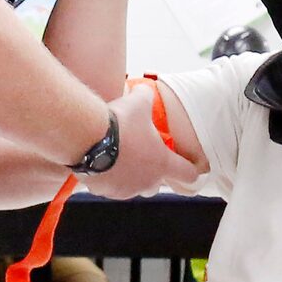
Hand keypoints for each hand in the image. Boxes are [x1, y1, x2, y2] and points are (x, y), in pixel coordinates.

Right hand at [80, 97, 199, 200]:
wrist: (89, 138)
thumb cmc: (120, 123)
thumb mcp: (138, 102)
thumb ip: (145, 96)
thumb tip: (143, 90)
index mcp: (162, 163)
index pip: (188, 174)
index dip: (191, 171)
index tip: (191, 170)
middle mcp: (146, 181)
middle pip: (155, 185)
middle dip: (150, 174)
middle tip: (140, 157)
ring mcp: (124, 190)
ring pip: (130, 187)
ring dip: (127, 176)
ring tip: (116, 157)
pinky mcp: (104, 191)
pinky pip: (109, 187)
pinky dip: (106, 178)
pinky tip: (99, 161)